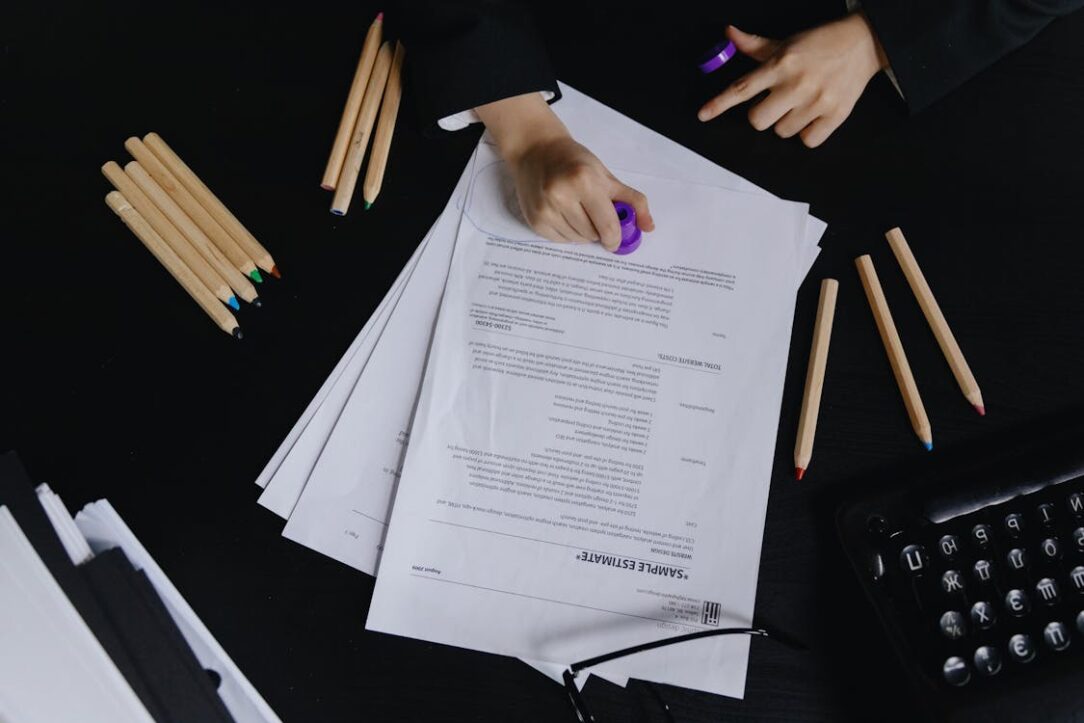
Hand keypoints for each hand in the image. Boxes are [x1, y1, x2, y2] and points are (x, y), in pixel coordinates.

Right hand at [476, 93, 652, 250]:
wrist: (536, 151)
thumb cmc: (575, 162)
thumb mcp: (607, 176)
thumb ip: (632, 201)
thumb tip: (648, 227)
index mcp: (584, 181)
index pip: (608, 226)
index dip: (615, 239)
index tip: (615, 240)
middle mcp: (561, 196)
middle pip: (592, 236)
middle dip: (599, 231)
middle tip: (594, 214)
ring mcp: (546, 210)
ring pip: (577, 240)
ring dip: (583, 233)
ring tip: (577, 212)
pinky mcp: (535, 220)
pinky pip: (560, 241)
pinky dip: (567, 233)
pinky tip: (564, 215)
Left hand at [698, 13, 889, 147]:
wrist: (864, 43)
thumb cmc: (820, 44)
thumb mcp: (786, 43)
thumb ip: (756, 46)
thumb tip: (729, 34)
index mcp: (781, 64)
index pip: (742, 88)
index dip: (719, 103)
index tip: (703, 115)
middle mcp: (797, 84)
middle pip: (758, 120)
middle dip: (762, 114)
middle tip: (777, 101)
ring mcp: (817, 101)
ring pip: (781, 132)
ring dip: (786, 123)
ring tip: (801, 103)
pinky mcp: (836, 115)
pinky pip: (807, 141)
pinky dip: (808, 133)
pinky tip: (814, 115)